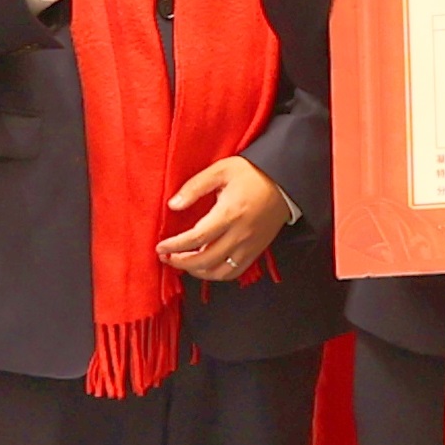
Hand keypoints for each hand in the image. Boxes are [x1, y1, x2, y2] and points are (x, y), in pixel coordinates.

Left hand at [159, 157, 294, 281]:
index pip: (196, 238)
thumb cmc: (251, 174)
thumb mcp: (220, 170)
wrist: (284, 182)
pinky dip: (216, 274)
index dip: (175, 246)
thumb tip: (173, 205)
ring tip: (183, 264)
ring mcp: (250, 246)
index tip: (160, 247)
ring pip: (219, 272)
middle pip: (205, 260)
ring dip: (197, 272)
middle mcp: (240, 235)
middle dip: (180, 262)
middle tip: (166, 257)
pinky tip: (205, 267)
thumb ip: (195, 187)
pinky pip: (234, 272)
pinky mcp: (256, 251)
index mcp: (229, 214)